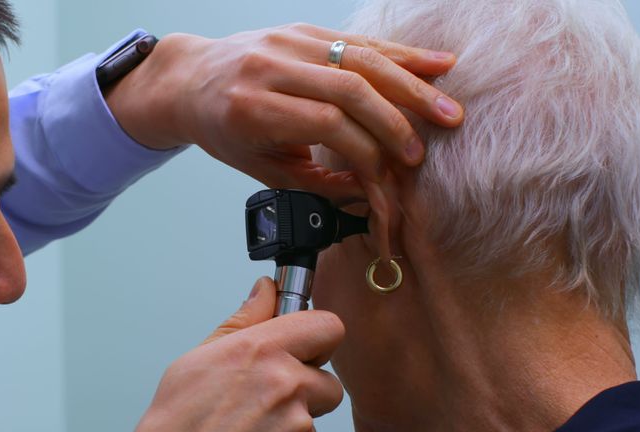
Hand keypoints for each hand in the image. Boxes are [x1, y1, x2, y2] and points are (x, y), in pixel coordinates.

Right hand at [76, 277, 344, 431]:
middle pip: (328, 382)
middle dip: (304, 394)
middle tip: (260, 408)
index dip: (317, 339)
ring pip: (312, 426)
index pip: (327, 326)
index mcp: (260, 352)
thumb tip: (265, 292)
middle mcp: (286, 389)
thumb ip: (242, 323)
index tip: (304, 349)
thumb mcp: (195, 363)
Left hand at [105, 23, 464, 200]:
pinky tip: (437, 65)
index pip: (326, 125)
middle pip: (349, 88)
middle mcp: (269, 67)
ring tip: (447, 108)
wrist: (192, 80)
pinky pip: (358, 41)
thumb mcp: (260, 167)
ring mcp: (287, 41)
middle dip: (395, 120)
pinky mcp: (304, 29)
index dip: (366, 151)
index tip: (391, 175)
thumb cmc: (224, 130)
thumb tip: (368, 194)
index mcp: (252, 107)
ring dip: (411, 84)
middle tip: (424, 150)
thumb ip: (314, 182)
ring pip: (360, 58)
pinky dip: (400, 54)